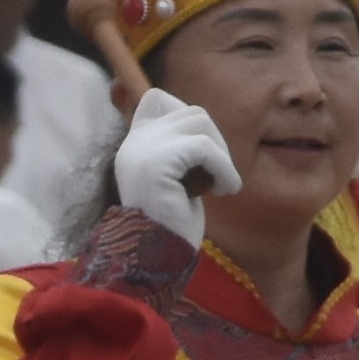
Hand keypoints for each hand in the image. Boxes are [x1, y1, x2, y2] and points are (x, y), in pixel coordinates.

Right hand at [109, 88, 236, 245]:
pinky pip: (204, 148)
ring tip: (221, 184)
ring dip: (221, 154)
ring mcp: (142, 150)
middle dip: (215, 141)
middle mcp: (134, 143)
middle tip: (219, 175)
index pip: (155, 99)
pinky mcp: (157, 163)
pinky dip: (223, 168)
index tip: (200, 153)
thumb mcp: (176, 179)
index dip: (184, 115)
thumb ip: (181, 151)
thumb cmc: (172, 226)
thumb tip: (204, 126)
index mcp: (134, 146)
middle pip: (190, 112)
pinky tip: (224, 191)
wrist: (155, 260)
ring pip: (200, 122)